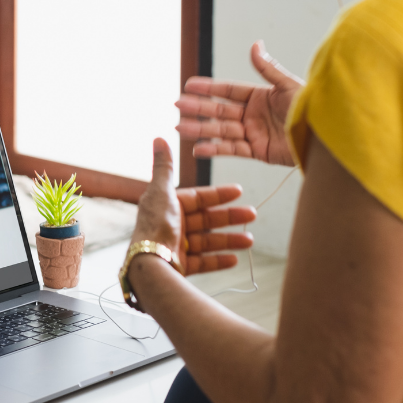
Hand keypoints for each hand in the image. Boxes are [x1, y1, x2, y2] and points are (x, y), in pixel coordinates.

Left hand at [130, 139, 255, 275]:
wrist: (149, 262)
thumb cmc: (155, 224)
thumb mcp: (161, 191)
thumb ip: (164, 166)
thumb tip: (159, 137)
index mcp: (166, 205)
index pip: (197, 198)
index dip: (218, 194)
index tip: (239, 191)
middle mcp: (170, 225)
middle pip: (205, 220)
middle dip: (229, 217)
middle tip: (253, 214)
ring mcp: (175, 246)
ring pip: (207, 241)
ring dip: (229, 240)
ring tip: (250, 240)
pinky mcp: (179, 265)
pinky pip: (203, 262)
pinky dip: (218, 260)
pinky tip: (235, 259)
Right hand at [176, 41, 303, 166]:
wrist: (324, 136)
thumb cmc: (311, 108)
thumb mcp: (287, 85)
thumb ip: (267, 68)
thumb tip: (255, 44)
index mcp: (260, 97)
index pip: (228, 91)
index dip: (208, 88)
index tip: (188, 85)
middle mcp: (254, 115)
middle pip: (219, 111)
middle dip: (197, 108)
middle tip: (177, 106)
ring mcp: (254, 133)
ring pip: (221, 130)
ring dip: (199, 129)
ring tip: (179, 128)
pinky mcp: (258, 151)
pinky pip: (232, 150)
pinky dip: (214, 149)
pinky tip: (197, 148)